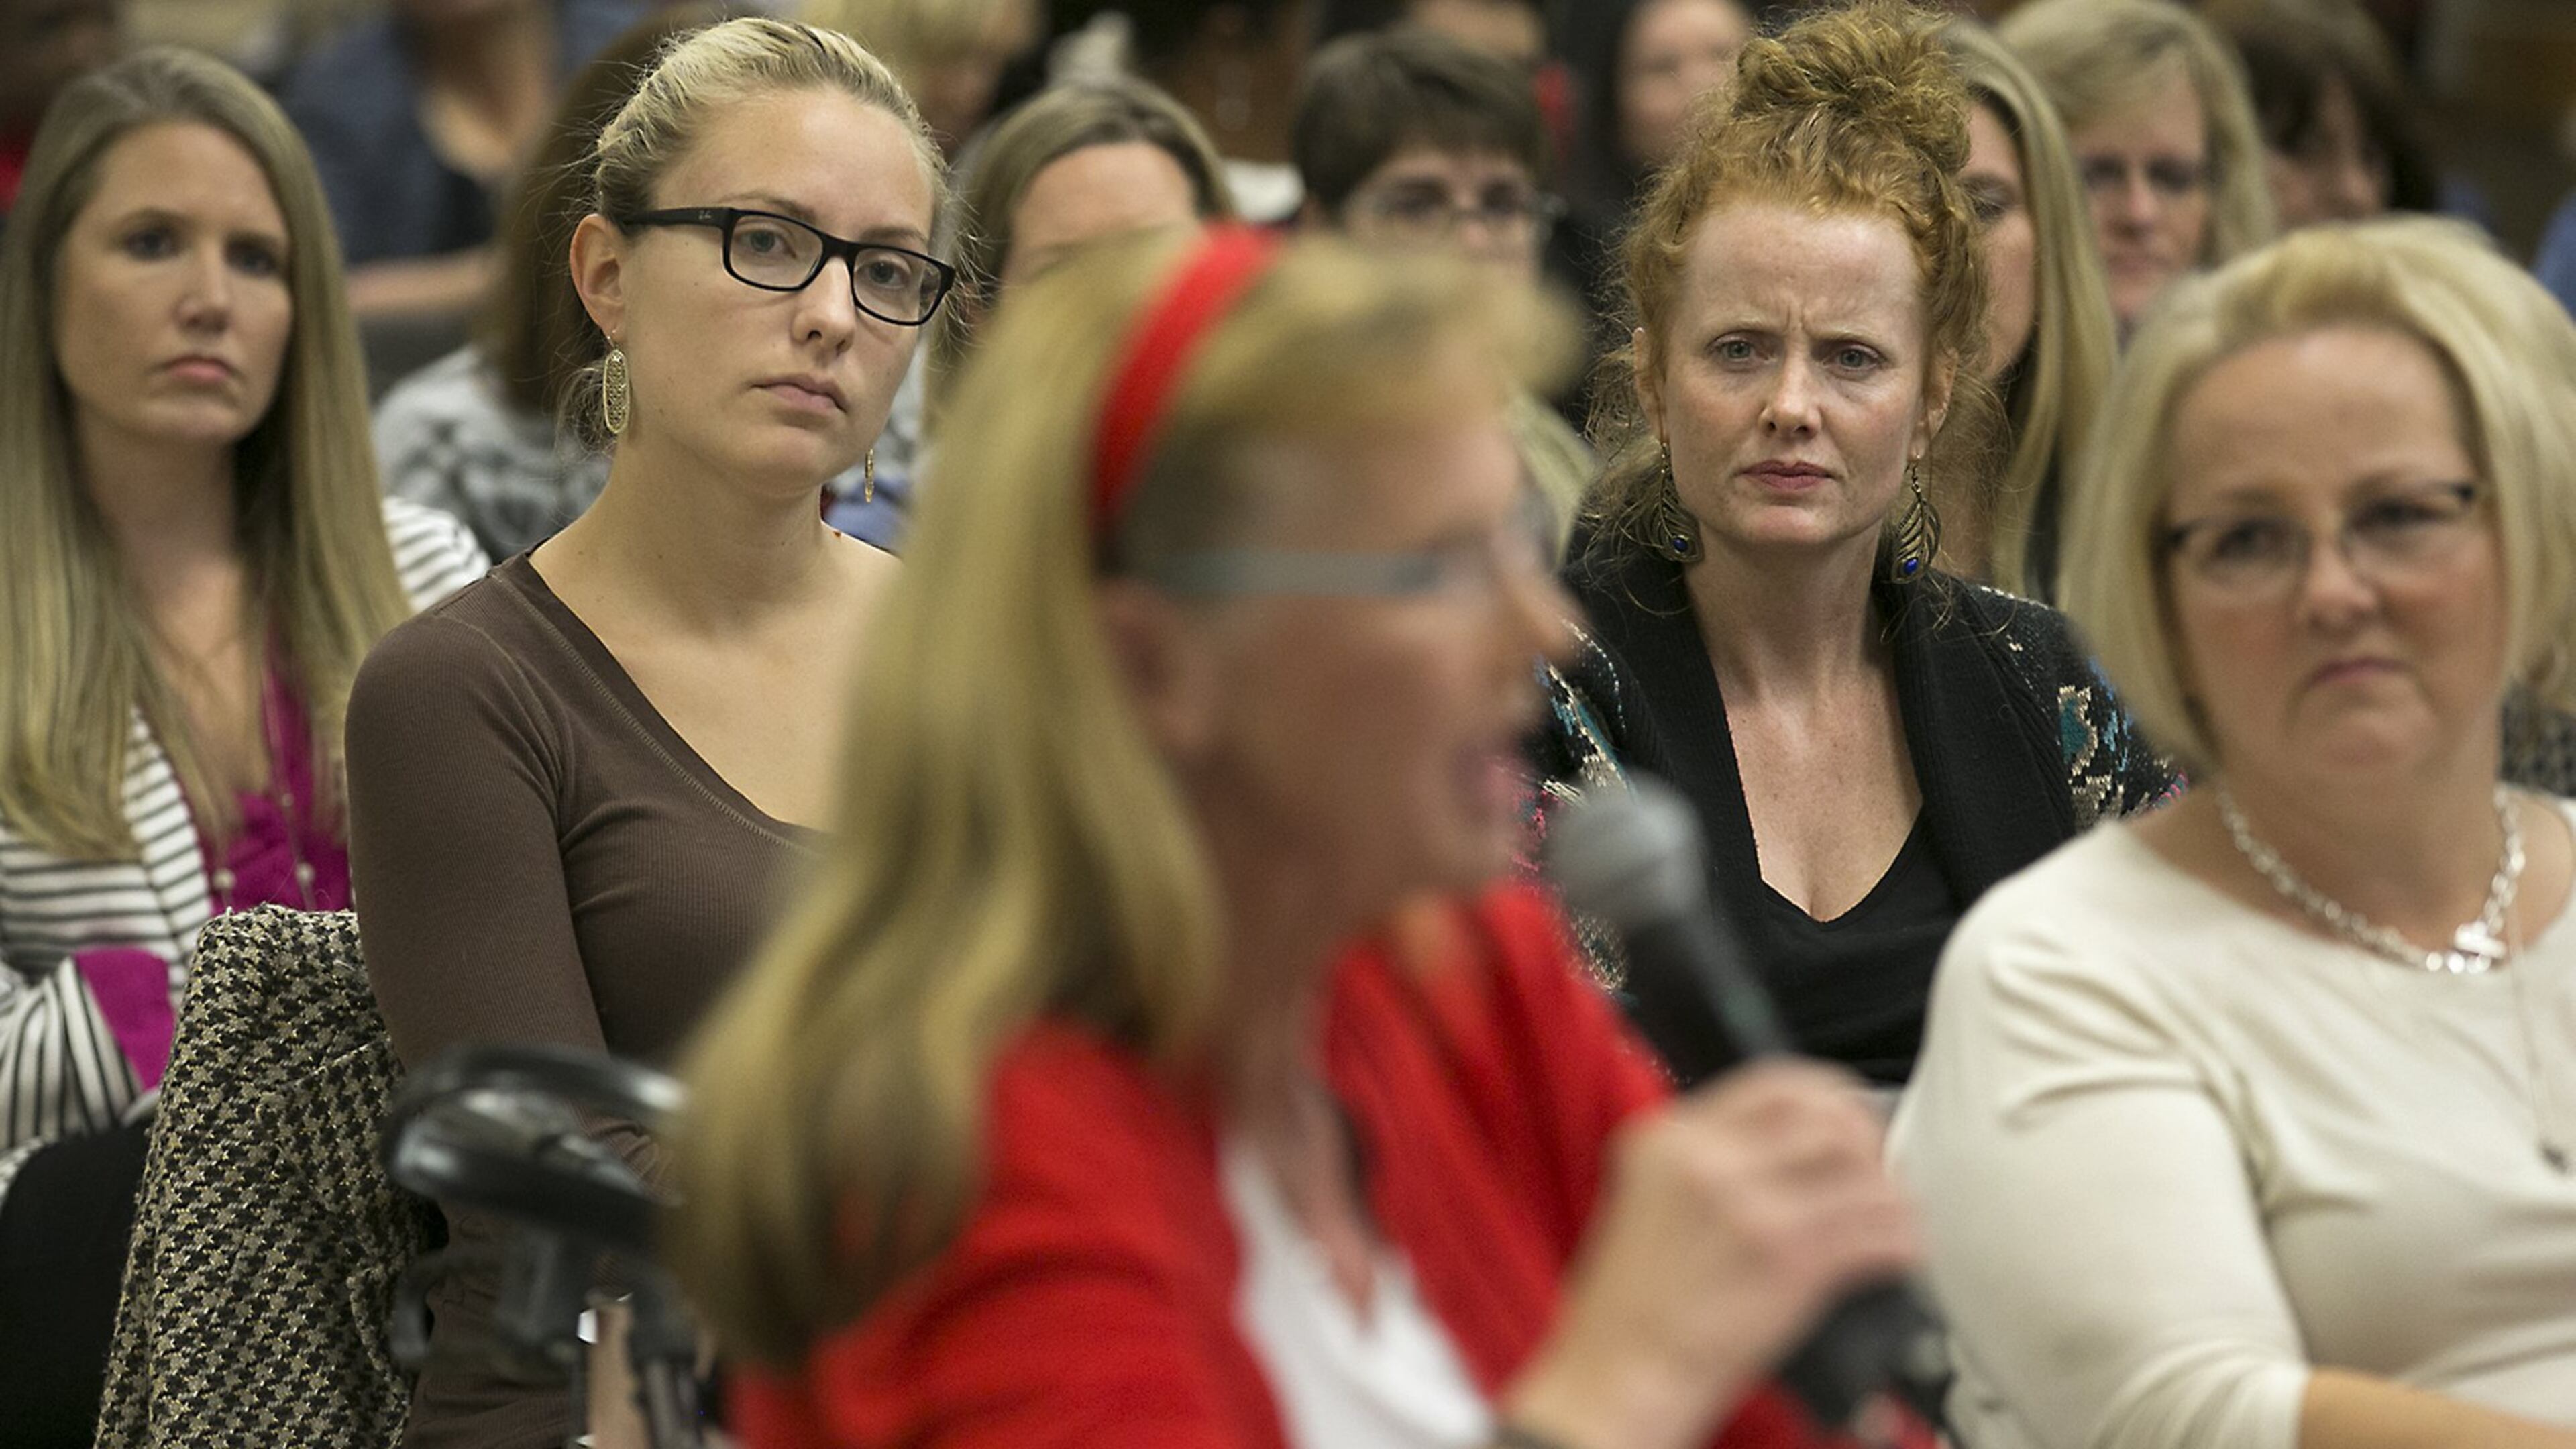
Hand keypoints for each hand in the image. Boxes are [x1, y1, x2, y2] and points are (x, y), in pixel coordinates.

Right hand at [1504, 1059, 1918, 1448]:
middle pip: (1827, 1117)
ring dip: (1890, 1195)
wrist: (1620, 1374)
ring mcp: (1752, 1206)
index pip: (1775, 1082)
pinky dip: (1901, 1241)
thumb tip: (1787, 1147)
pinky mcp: (1789, 1259)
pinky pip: (1875, 1231)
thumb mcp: (1648, 1198)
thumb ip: (1706, 1161)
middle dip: (1867, 1142)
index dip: (1829, 1097)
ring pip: (1861, 1172)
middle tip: (1876, 1170)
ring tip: (1891, 1217)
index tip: (1848, 1119)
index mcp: (1670, 1138)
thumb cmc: (1634, 1303)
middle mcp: (1709, 1159)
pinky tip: (1898, 1254)